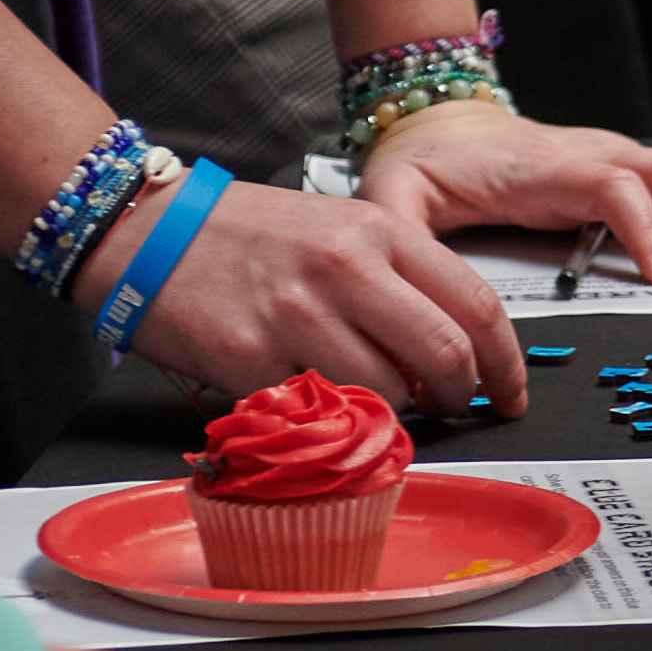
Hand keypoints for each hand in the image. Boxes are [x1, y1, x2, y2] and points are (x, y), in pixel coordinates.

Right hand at [100, 173, 520, 417]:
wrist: (145, 230)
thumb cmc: (242, 231)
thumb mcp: (335, 227)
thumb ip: (394, 277)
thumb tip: (449, 348)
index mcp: (378, 230)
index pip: (475, 304)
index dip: (504, 364)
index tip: (506, 392)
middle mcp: (346, 268)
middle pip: (444, 356)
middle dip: (457, 398)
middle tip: (446, 407)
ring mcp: (298, 315)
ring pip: (385, 395)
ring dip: (391, 416)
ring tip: (370, 404)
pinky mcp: (252, 360)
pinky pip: (316, 413)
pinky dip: (327, 423)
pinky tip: (316, 405)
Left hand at [358, 105, 651, 292]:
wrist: (435, 117)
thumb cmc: (421, 162)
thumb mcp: (393, 194)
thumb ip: (398, 229)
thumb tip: (411, 277)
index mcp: (545, 167)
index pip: (612, 186)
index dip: (643, 228)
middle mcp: (588, 154)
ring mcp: (608, 157)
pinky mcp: (616, 167)